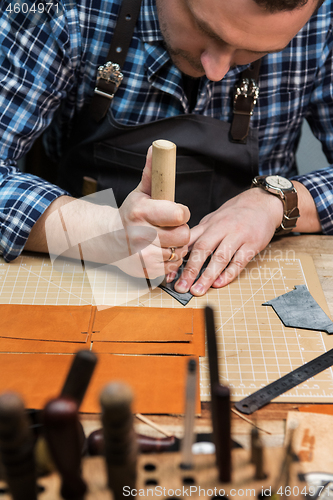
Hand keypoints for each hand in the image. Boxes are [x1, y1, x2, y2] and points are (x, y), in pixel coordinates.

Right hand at [118, 146, 190, 278]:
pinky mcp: (144, 270)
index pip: (180, 214)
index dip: (181, 213)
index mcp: (141, 211)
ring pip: (178, 253)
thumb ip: (152, 172)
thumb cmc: (131, 213)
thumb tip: (157, 147)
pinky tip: (158, 253)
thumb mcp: (140, 192)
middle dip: (179, 232)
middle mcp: (140, 233)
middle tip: (168, 229)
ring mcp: (142, 254)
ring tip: (162, 241)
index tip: (175, 213)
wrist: (109, 238)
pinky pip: (171, 267)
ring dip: (174, 247)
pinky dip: (169, 262)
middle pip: (183, 236)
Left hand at [172, 187, 283, 294]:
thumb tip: (181, 255)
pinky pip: (239, 260)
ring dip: (207, 276)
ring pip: (220, 257)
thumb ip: (199, 236)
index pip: (188, 241)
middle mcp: (221, 229)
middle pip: (202, 249)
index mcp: (207, 224)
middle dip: (189, 270)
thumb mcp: (212, 220)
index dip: (176, 259)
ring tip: (197, 290)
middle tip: (181, 287)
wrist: (262, 203)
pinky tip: (219, 284)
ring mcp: (237, 236)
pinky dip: (229, 273)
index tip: (168, 276)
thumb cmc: (234, 215)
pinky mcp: (253, 244)